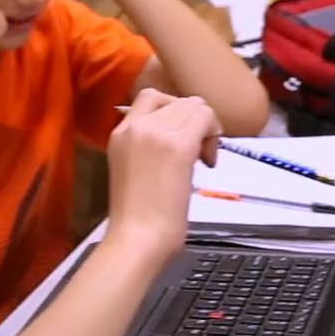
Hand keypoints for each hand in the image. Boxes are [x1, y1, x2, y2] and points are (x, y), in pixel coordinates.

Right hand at [104, 89, 220, 265]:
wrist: (136, 238)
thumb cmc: (136, 217)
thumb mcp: (132, 168)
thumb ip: (148, 146)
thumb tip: (180, 137)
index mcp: (120, 132)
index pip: (152, 96)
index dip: (174, 111)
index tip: (180, 137)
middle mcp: (136, 125)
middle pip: (180, 100)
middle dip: (195, 122)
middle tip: (199, 154)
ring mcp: (157, 133)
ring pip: (196, 106)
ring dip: (206, 128)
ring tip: (202, 159)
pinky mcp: (178, 146)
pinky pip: (206, 119)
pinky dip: (214, 135)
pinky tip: (208, 161)